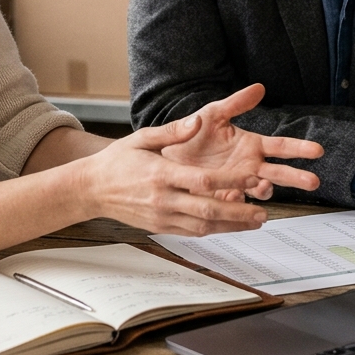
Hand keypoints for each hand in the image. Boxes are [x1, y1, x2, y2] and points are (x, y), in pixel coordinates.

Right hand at [77, 112, 284, 235]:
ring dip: (232, 226)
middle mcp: (163, 199)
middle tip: (263, 212)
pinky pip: (192, 233)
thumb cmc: (117, 161)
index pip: (202, 180)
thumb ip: (172, 131)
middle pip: (208, 210)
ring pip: (203, 226)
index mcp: (161, 174)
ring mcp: (162, 216)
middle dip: (239, 212)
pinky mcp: (160, 227)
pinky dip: (214, 231)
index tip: (252, 177)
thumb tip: (197, 121)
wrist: (92, 189)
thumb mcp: (142, 138)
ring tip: (256, 222)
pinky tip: (230, 226)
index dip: (231, 181)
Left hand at [159, 84, 322, 201]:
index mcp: (250, 145)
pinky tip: (238, 197)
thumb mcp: (213, 114)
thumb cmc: (191, 134)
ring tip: (265, 185)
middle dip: (296, 176)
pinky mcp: (223, 197)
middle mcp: (249, 166)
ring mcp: (237, 182)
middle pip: (279, 172)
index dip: (299, 148)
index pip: (280, 146)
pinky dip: (241, 202)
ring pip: (261, 190)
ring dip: (267, 190)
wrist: (166, 155)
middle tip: (312, 181)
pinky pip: (237, 203)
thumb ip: (236, 103)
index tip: (317, 150)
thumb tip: (259, 87)